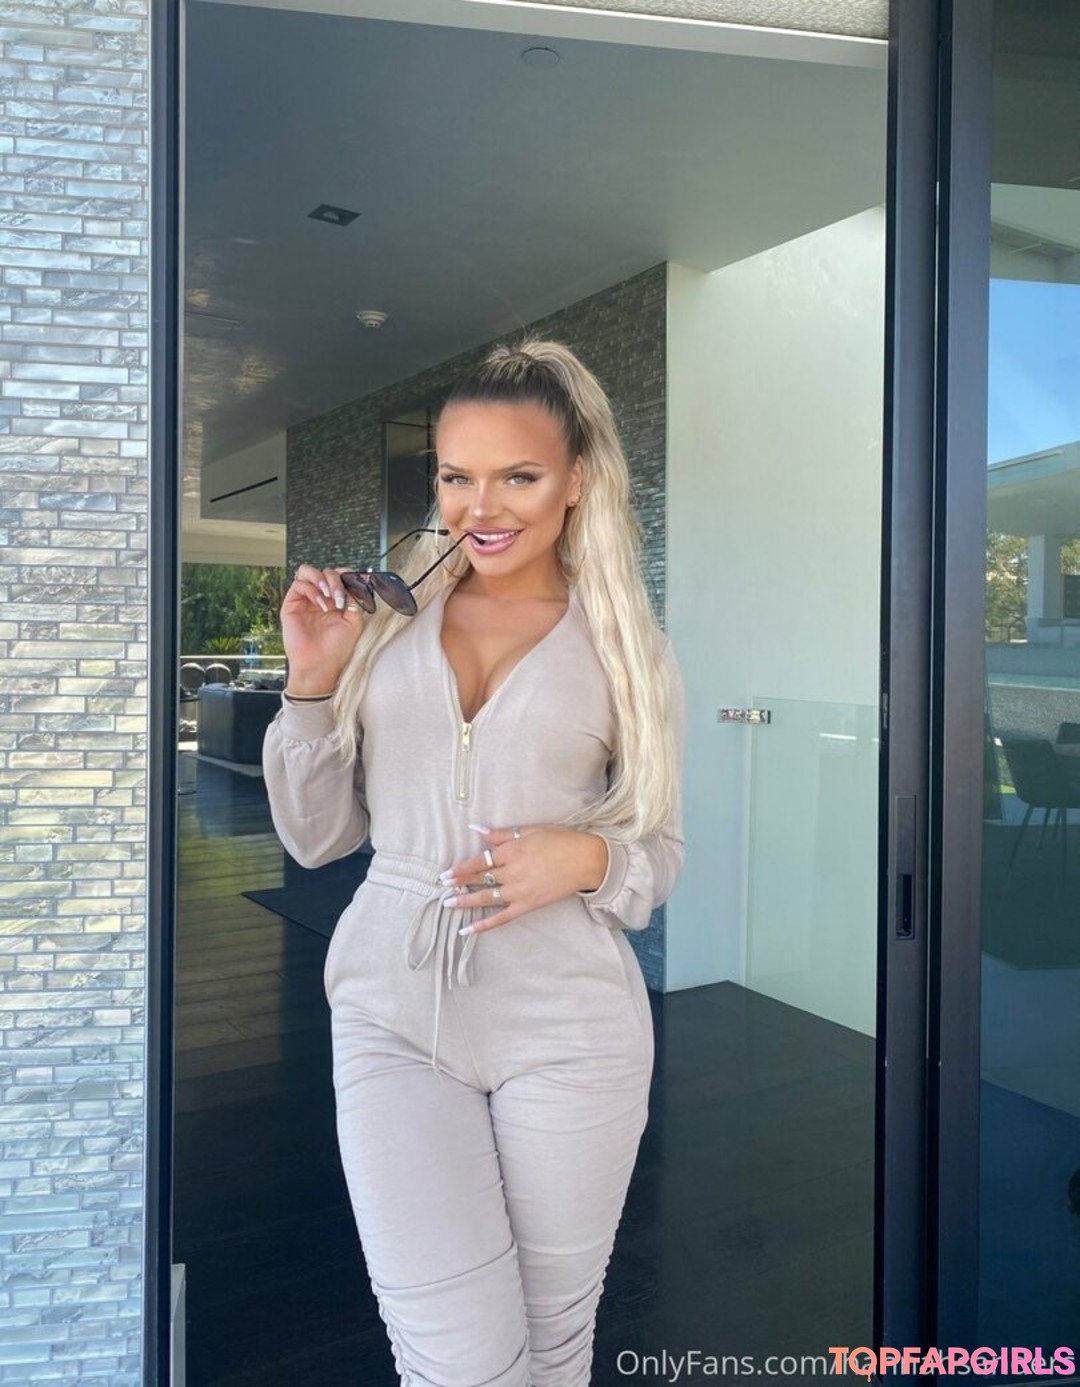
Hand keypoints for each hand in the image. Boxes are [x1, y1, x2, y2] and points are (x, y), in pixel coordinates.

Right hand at [281, 564, 365, 693]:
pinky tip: (322, 605)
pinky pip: (298, 584)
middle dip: (336, 580)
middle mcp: (320, 597)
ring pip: (307, 571)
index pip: (339, 575)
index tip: (358, 582)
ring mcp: (305, 600)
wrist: (320, 665)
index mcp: (335, 600)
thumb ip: (355, 599)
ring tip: (330, 595)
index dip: (347, 575)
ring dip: (322, 579)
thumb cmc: (336, 648)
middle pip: (325, 571)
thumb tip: (356, 581)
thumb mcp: (354, 621)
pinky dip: (312, 590)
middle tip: (340, 597)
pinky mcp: (291, 605)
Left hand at [439, 824, 608, 933]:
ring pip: (486, 899)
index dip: (461, 868)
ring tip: (449, 904)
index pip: (479, 861)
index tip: (446, 873)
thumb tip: (476, 828)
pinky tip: (468, 929)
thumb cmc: (560, 840)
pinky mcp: (528, 905)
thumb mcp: (530, 830)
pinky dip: (484, 925)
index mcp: (512, 851)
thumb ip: (502, 834)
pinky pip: (502, 918)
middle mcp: (512, 872)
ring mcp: (519, 891)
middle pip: (479, 878)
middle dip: (459, 883)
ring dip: (465, 902)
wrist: (586, 860)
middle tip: (442, 887)